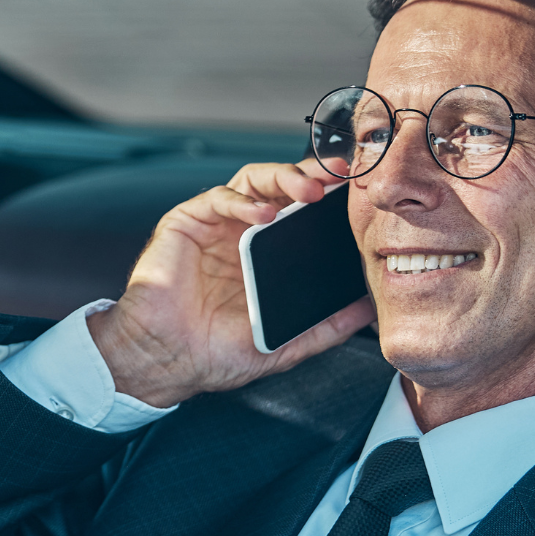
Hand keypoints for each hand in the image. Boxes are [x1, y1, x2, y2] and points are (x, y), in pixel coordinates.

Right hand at [87, 159, 376, 407]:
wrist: (166, 361)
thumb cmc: (215, 353)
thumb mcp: (284, 343)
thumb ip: (326, 327)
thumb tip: (368, 311)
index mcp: (267, 254)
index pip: (303, 212)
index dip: (330, 199)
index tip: (360, 193)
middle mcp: (243, 232)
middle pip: (283, 187)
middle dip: (314, 175)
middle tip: (341, 175)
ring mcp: (216, 225)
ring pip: (254, 181)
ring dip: (284, 177)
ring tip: (309, 190)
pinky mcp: (187, 222)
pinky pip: (219, 199)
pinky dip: (243, 202)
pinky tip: (262, 214)